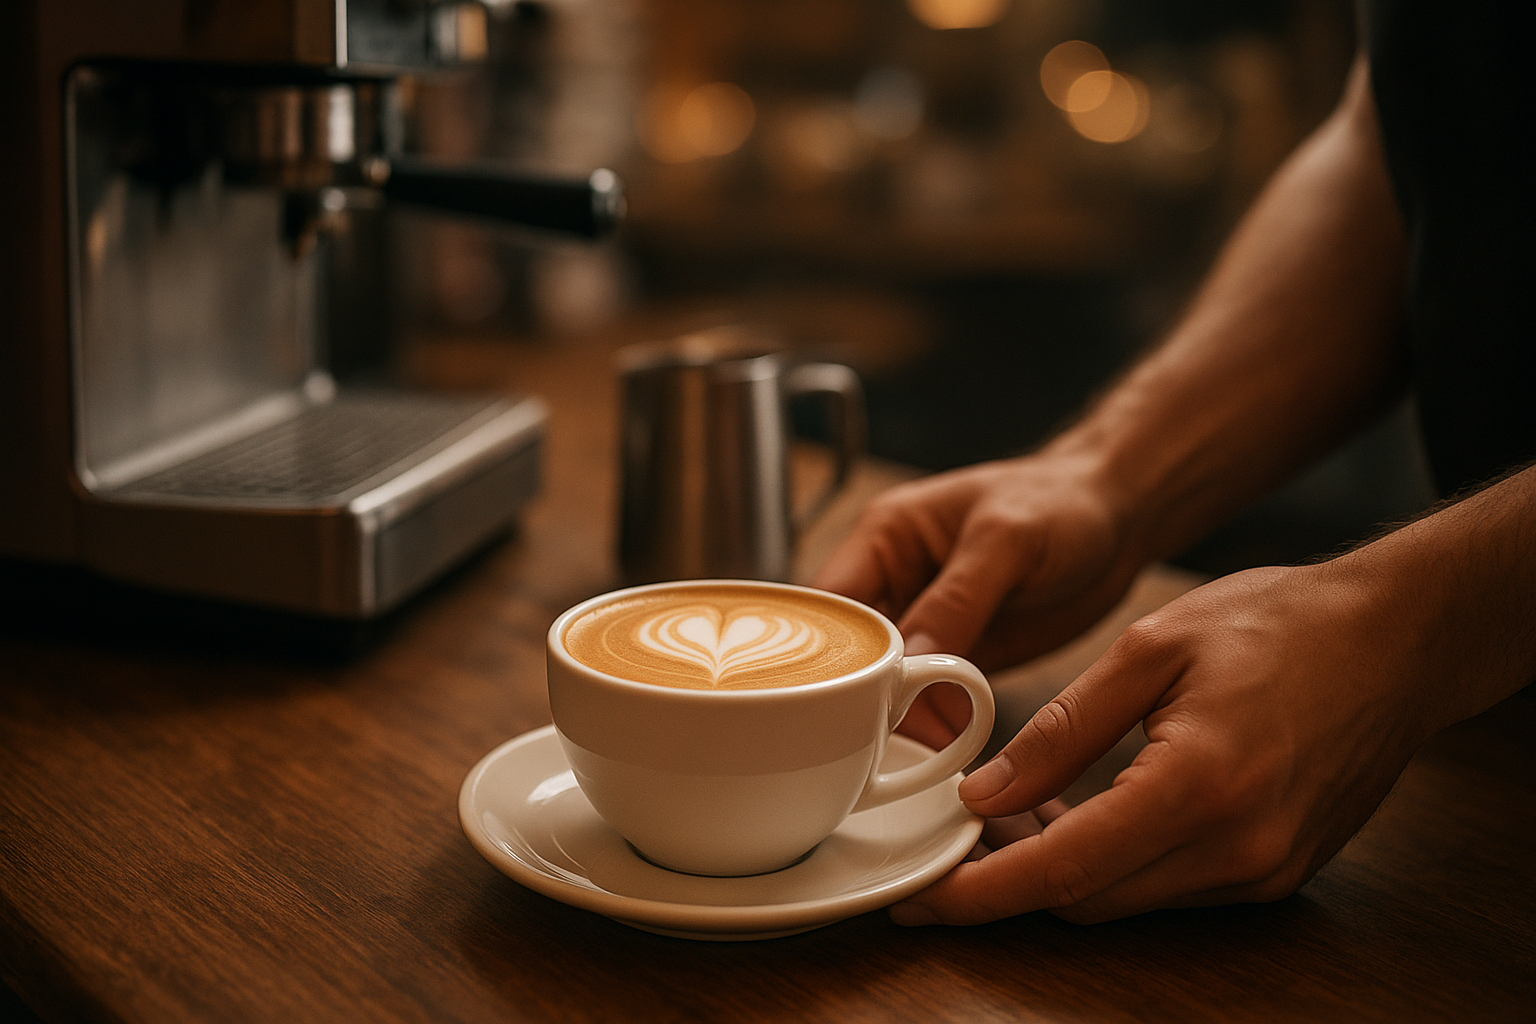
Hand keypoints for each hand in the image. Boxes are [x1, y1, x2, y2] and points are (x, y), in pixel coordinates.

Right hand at [814, 452, 1141, 746]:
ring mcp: (924, 623)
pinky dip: (935, 722)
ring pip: (882, 680)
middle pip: (846, 649)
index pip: (829, 602)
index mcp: (885, 538)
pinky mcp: (957, 655)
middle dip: (857, 694)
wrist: (1117, 519)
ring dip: (897, 716)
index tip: (836, 695)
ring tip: (918, 746)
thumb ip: (957, 598)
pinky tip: (949, 743)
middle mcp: (893, 582)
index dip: (823, 649)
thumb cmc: (1059, 501)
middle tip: (873, 733)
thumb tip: (908, 659)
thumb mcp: (1006, 539)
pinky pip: (928, 698)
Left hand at [889, 560, 1442, 924]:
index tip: (922, 895)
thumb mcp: (1149, 649)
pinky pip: (1170, 887)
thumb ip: (1062, 729)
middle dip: (1011, 873)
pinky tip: (1081, 810)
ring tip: (1015, 806)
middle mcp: (1238, 850)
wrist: (1396, 639)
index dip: (982, 890)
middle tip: (961, 822)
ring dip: (1061, 866)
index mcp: (1199, 786)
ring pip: (1125, 899)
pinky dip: (1114, 860)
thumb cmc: (1276, 624)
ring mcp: (1265, 871)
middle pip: (1088, 898)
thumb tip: (985, 791)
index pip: (1064, 869)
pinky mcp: (1276, 872)